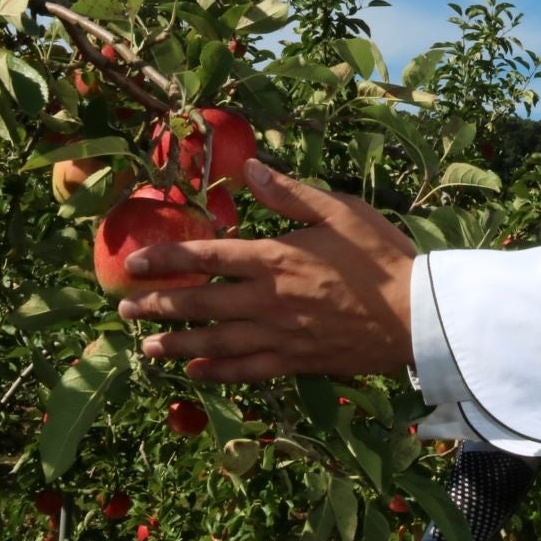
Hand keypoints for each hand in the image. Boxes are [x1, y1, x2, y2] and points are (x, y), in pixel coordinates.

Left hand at [115, 159, 419, 380]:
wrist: (417, 316)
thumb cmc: (381, 256)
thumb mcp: (340, 211)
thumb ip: (290, 193)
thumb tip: (251, 168)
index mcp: (274, 258)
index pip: (204, 258)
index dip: (165, 260)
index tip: (134, 263)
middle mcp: (267, 300)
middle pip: (199, 304)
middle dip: (157, 306)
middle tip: (123, 310)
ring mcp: (279, 335)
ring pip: (214, 342)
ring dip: (176, 343)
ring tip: (146, 347)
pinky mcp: (295, 361)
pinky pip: (246, 369)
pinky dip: (217, 372)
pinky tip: (195, 372)